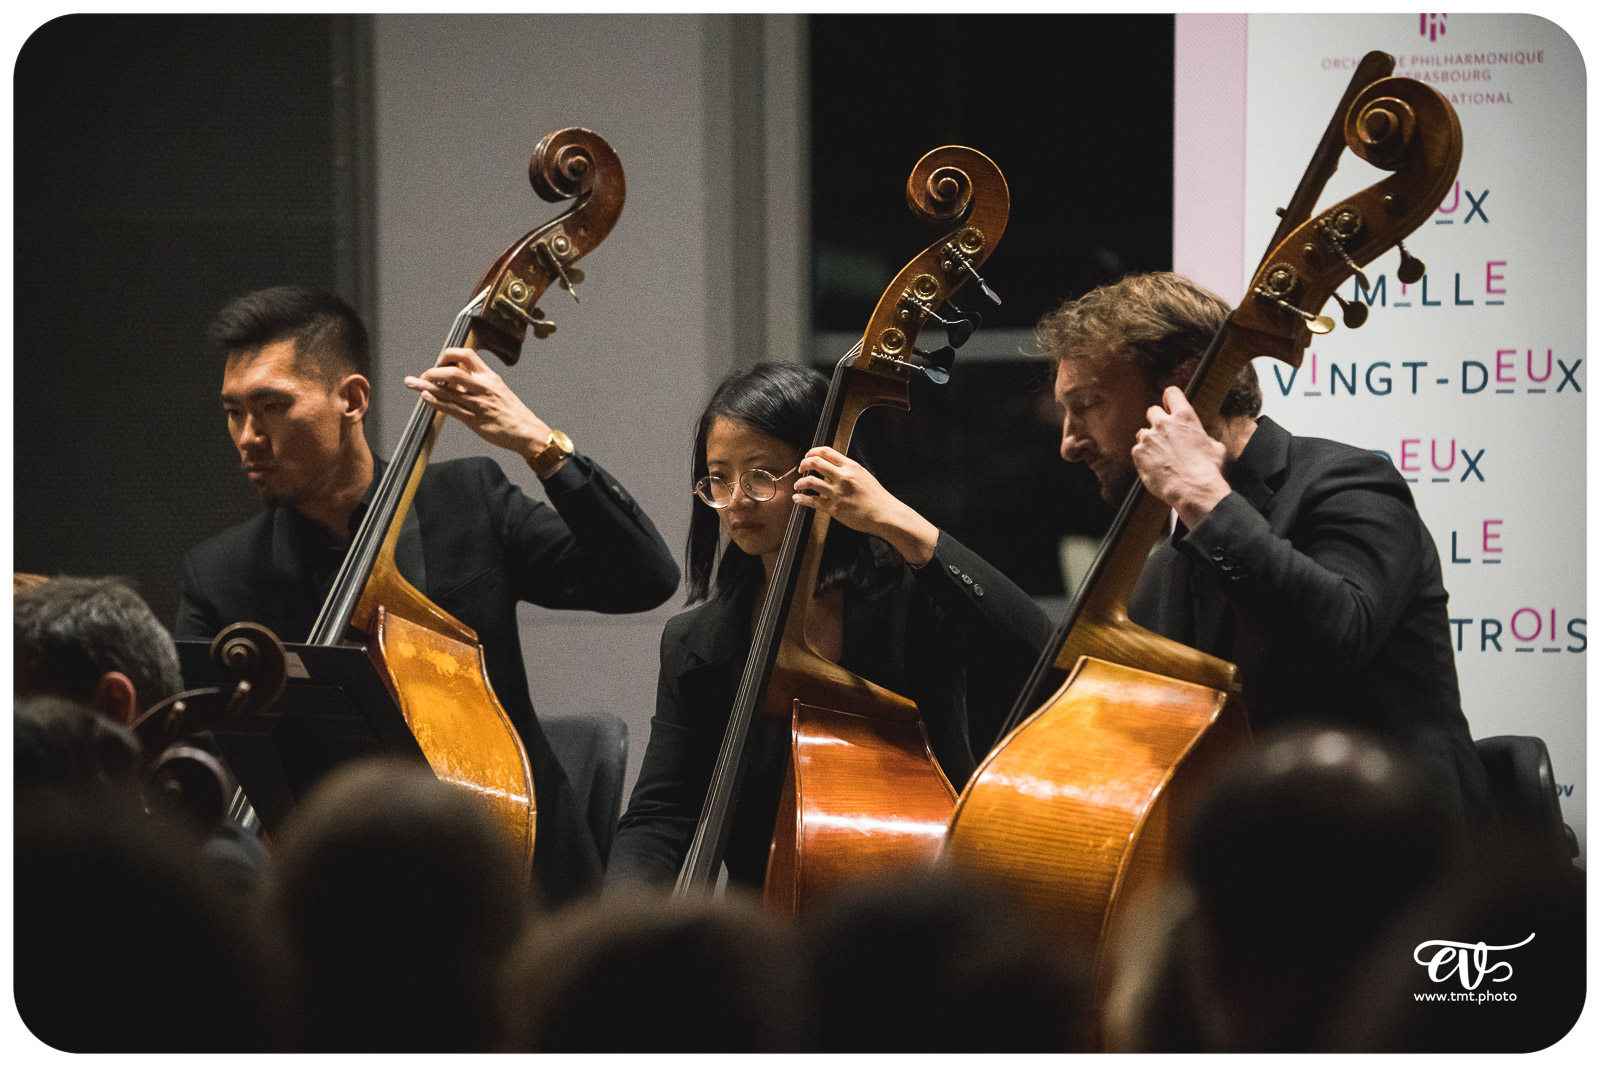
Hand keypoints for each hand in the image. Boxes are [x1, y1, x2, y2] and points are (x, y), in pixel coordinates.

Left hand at [404, 347, 551, 459]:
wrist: (527, 432)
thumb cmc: (512, 412)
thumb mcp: (498, 389)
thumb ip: (479, 382)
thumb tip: (457, 377)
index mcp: (490, 377)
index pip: (466, 356)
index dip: (448, 356)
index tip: (440, 362)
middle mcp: (483, 388)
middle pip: (452, 372)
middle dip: (432, 372)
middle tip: (423, 376)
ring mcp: (478, 404)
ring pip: (447, 392)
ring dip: (425, 387)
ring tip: (412, 383)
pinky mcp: (475, 420)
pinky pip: (451, 409)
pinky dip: (435, 402)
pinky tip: (425, 398)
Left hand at [793, 447, 937, 566]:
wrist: (884, 514)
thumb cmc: (876, 497)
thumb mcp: (863, 475)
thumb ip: (847, 470)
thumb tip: (831, 467)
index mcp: (851, 467)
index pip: (826, 452)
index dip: (812, 452)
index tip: (808, 456)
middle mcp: (843, 477)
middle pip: (815, 463)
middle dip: (804, 464)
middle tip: (801, 468)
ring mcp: (837, 493)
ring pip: (810, 482)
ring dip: (800, 482)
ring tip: (797, 485)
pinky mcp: (834, 508)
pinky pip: (812, 501)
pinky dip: (802, 499)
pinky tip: (798, 498)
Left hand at [1131, 387, 1231, 527]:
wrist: (1193, 490)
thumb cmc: (1208, 470)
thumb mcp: (1217, 448)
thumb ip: (1204, 438)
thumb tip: (1203, 440)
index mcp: (1185, 417)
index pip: (1172, 393)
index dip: (1170, 399)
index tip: (1169, 405)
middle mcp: (1164, 423)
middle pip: (1152, 411)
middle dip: (1157, 421)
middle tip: (1164, 435)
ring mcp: (1148, 437)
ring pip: (1143, 433)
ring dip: (1150, 441)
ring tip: (1161, 457)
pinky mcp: (1138, 453)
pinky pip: (1138, 451)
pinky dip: (1144, 458)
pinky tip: (1155, 468)